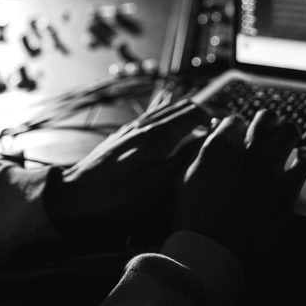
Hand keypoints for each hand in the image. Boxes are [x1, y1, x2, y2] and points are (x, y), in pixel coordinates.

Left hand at [43, 99, 212, 237]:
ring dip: (188, 112)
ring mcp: (132, 129)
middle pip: (182, 106)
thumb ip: (182, 161)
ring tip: (204, 125)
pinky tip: (172, 128)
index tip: (232, 124)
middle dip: (206, 111)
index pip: (195, 112)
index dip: (217, 115)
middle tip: (223, 124)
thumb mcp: (154, 187)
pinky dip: (170, 117)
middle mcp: (144, 126)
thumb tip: (205, 141)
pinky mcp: (122, 136)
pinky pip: (153, 117)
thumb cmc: (114, 198)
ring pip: (167, 109)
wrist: (73, 197)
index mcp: (156, 137)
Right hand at [173, 110, 305, 257]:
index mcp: (219, 147)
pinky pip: (305, 162)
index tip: (240, 132)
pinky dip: (305, 157)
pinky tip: (301, 158)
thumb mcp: (184, 178)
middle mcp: (246, 152)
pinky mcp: (286, 190)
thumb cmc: (194, 219)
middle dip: (266, 122)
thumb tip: (210, 143)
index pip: (235, 120)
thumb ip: (199, 155)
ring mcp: (269, 170)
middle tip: (267, 129)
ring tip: (287, 138)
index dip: (238, 126)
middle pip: (265, 118)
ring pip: (289, 132)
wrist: (211, 250)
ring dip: (287, 132)